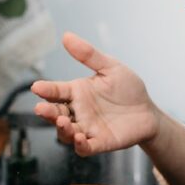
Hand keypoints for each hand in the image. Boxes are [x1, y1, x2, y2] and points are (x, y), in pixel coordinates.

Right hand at [31, 32, 159, 155]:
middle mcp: (78, 112)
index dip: (46, 90)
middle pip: (56, 113)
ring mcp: (87, 129)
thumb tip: (66, 36)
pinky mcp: (100, 143)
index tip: (37, 87)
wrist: (148, 112)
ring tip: (62, 121)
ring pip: (66, 132)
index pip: (56, 91)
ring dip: (61, 129)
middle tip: (41, 108)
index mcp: (78, 92)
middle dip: (47, 112)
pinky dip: (80, 145)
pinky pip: (85, 148)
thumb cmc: (128, 89)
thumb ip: (89, 55)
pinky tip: (80, 137)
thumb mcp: (111, 67)